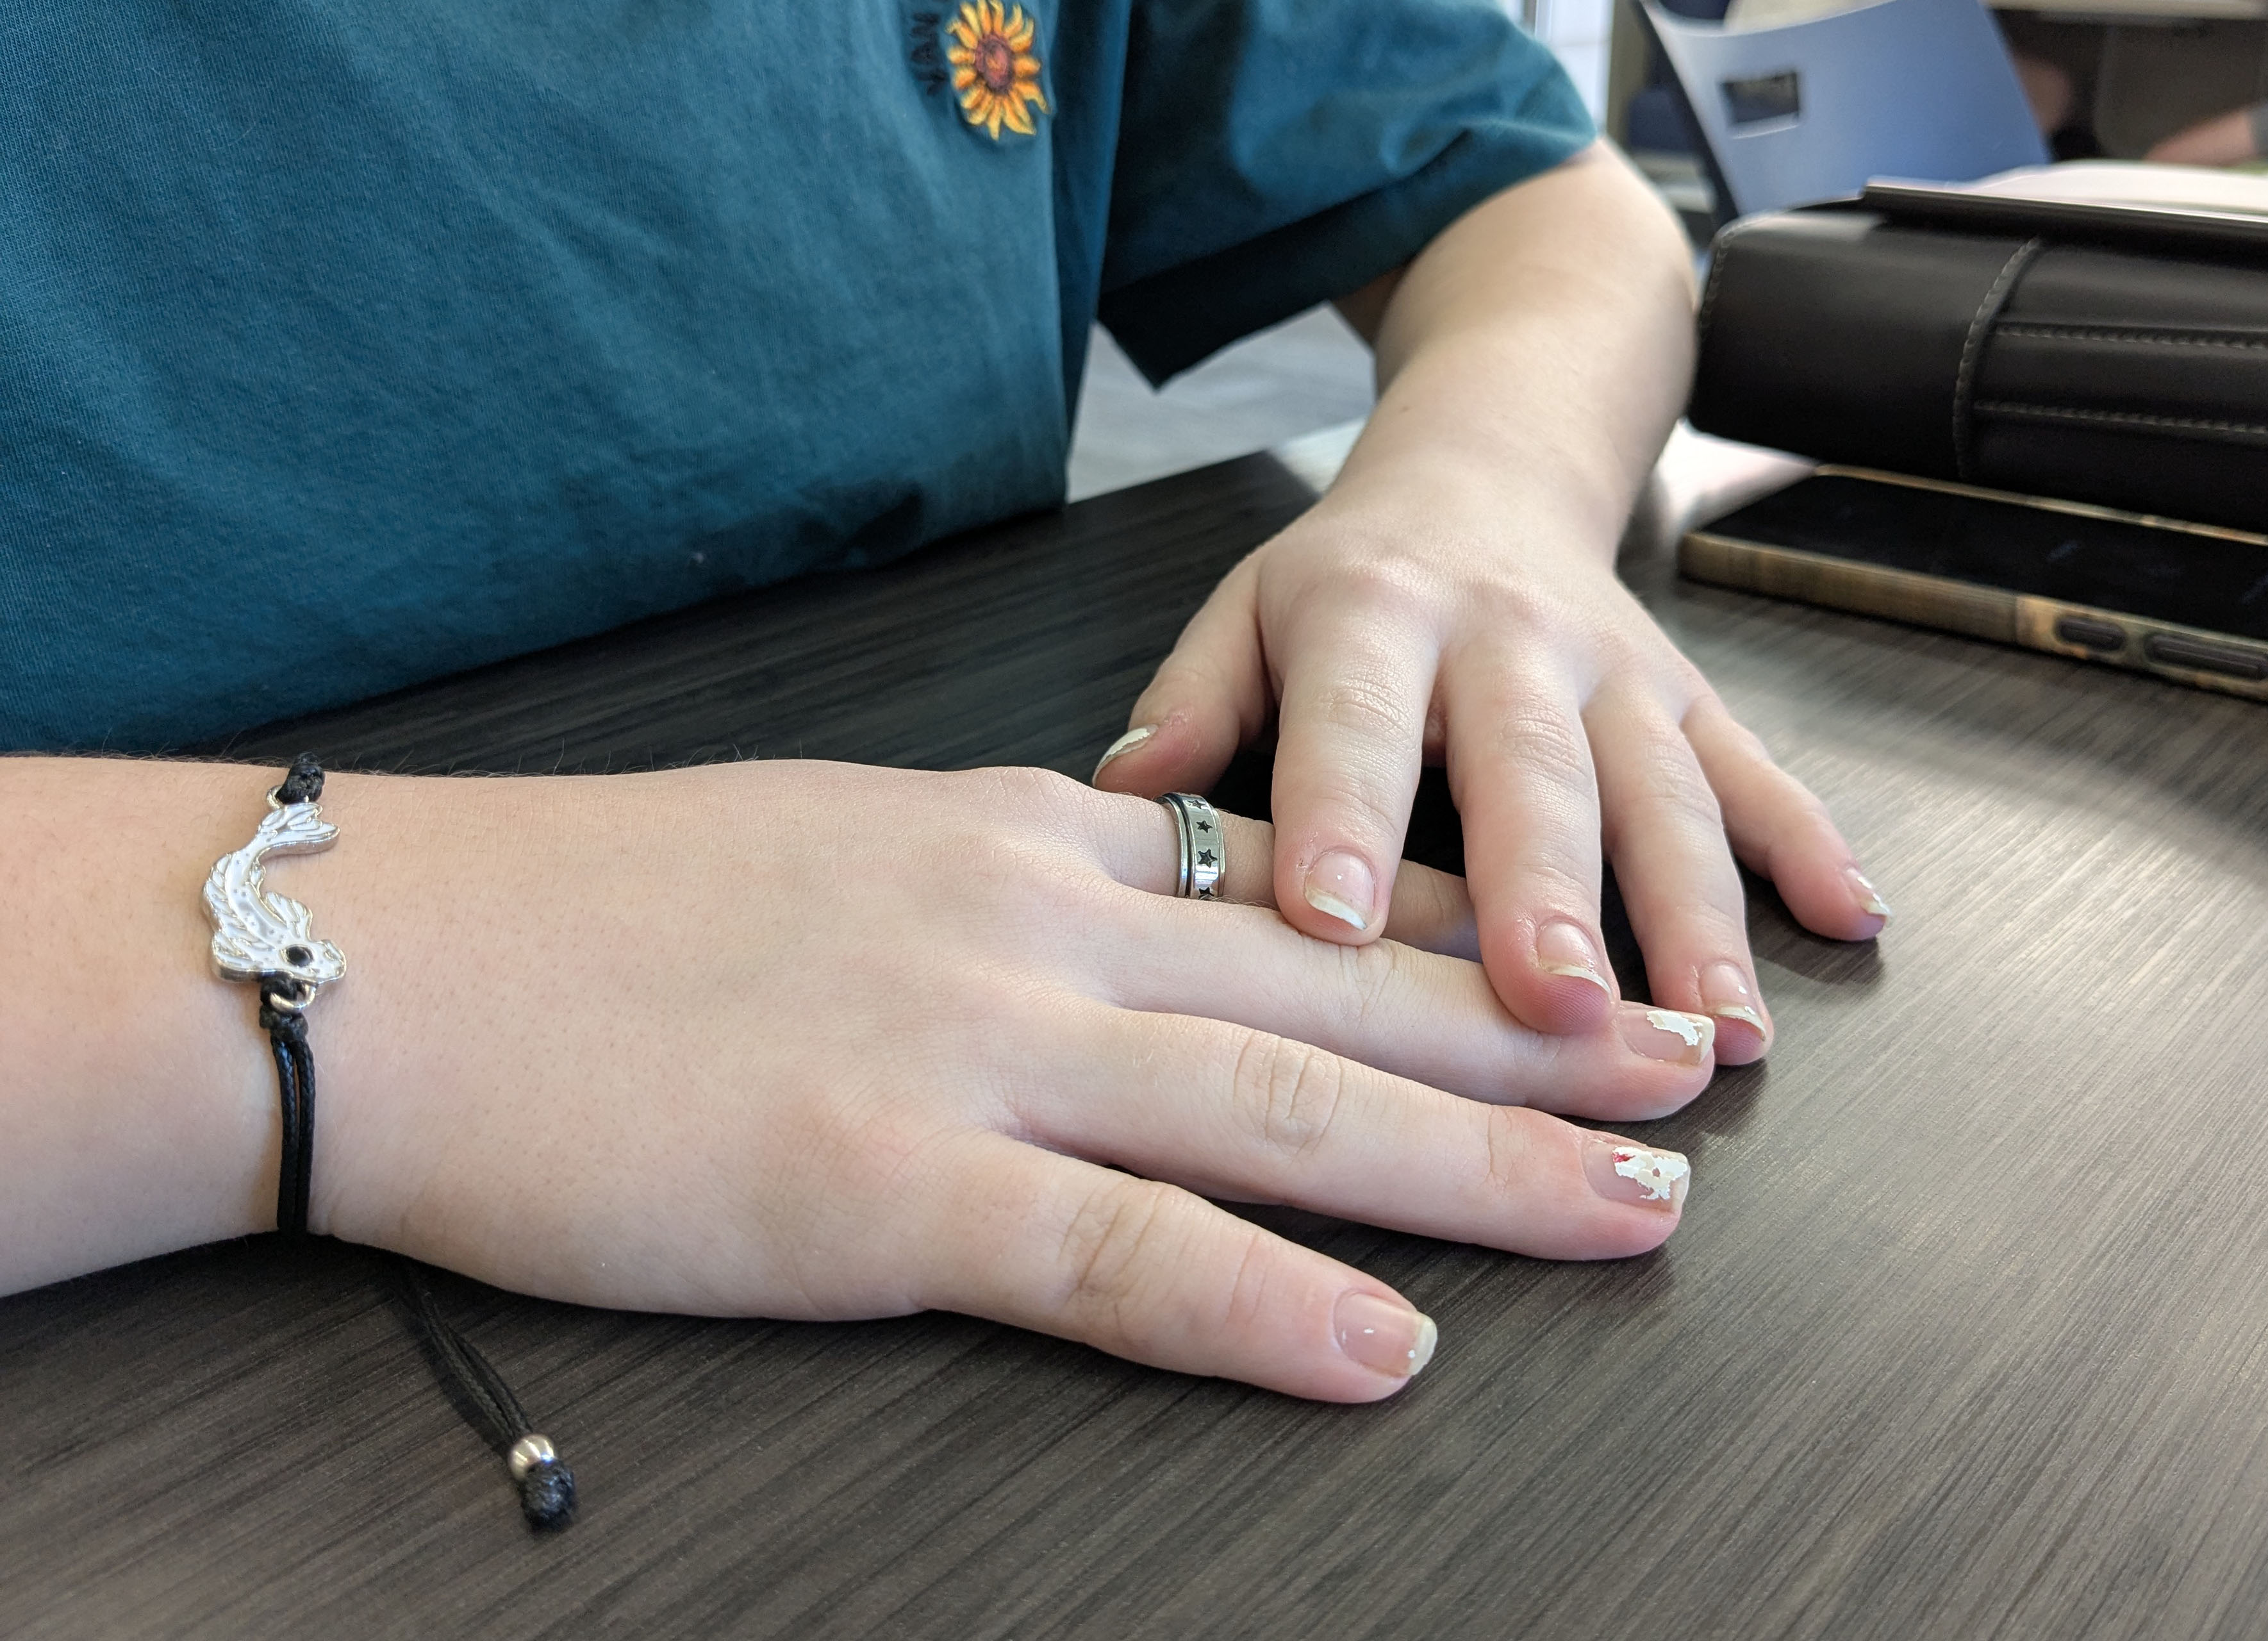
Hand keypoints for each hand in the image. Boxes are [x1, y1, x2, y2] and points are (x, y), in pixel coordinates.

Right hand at [285, 762, 1713, 1400]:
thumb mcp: (837, 851)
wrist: (399, 950)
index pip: (1285, 890)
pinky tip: (1384, 1349)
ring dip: (1475, 1163)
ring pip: (1280, 1107)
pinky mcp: (877, 1186)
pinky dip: (1260, 1305)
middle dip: (1532, 1033)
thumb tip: (1107, 915)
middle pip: (1339, 986)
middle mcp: (1032, 929)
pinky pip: (1113, 1253)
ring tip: (1628, 1202)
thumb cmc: (600, 914)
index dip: (1451, 941)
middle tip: (1682, 1068)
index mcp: (1019, 845)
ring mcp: (966, 1054)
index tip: (1567, 965)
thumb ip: (992, 891)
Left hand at [1091, 483, 1885, 1060]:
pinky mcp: (1690, 697)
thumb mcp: (1244, 609)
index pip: (1351, 724)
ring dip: (1701, 915)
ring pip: (1663, 794)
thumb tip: (1114, 801)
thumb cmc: (1347, 581)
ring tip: (1720, 1035)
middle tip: (1558, 1007)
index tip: (1336, 928)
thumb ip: (1188, 701)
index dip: (1343, 819)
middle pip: (1530, 772)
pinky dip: (1811, 845)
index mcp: (1371, 617)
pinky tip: (1855, 926)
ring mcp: (1613, 674)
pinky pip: (1758, 771)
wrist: (1488, 463)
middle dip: (1550, 893)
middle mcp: (1505, 641)